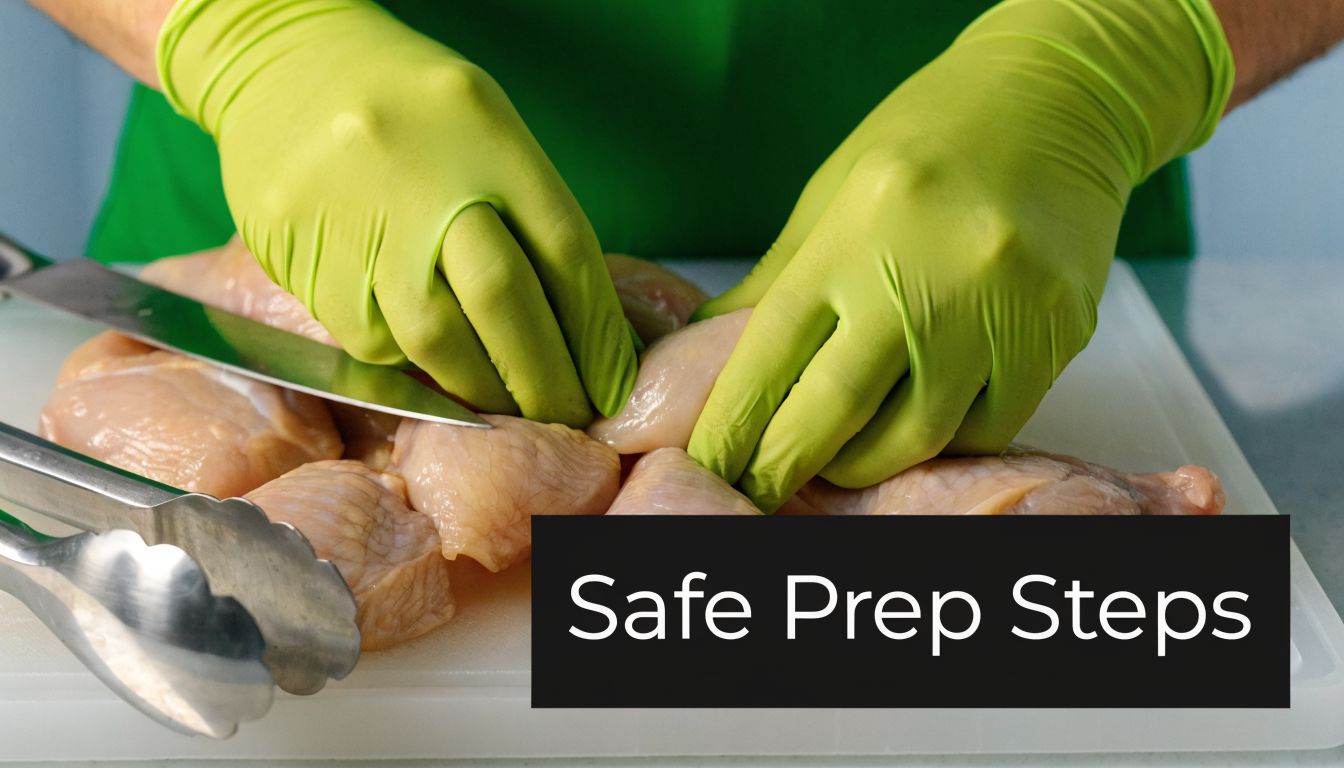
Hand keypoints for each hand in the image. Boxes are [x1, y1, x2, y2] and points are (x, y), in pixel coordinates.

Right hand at [156, 0, 635, 425]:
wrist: (282, 62)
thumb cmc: (411, 110)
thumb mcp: (489, 131)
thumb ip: (534, 217)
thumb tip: (582, 332)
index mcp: (486, 134)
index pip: (564, 252)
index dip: (595, 335)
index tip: (611, 388)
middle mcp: (420, 173)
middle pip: (501, 299)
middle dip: (542, 377)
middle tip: (565, 417)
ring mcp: (352, 213)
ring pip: (429, 336)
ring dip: (478, 389)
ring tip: (504, 408)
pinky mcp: (294, 249)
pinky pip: (366, 336)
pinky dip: (408, 365)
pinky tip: (427, 366)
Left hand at [687, 0, 1232, 509]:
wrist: (1060, 99)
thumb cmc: (930, 141)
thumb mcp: (834, 195)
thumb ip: (779, 281)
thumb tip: (710, 355)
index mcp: (853, 233)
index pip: (772, 351)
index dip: (734, 422)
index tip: (711, 465)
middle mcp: (925, 275)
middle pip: (836, 409)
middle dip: (785, 466)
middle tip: (758, 494)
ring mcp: (997, 311)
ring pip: (917, 436)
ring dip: (866, 464)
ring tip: (840, 462)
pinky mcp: (1057, 336)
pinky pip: (988, 427)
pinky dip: (943, 440)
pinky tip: (920, 423)